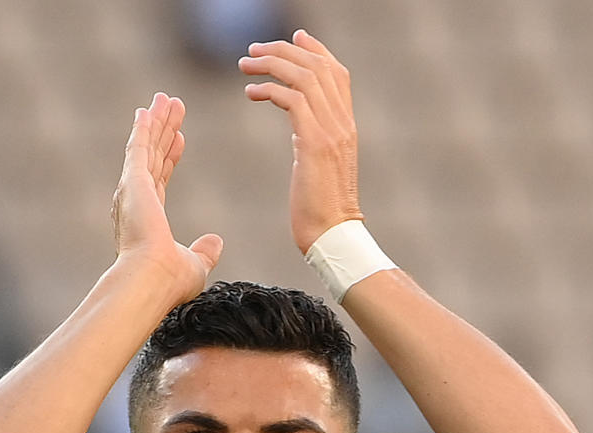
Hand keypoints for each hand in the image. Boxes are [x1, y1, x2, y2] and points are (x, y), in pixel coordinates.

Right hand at [112, 92, 222, 303]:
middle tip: (171, 107)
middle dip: (163, 131)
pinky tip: (147, 110)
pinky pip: (139, 148)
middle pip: (153, 157)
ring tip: (165, 99)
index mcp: (149, 219)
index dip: (171, 157)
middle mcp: (136, 202)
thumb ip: (203, 251)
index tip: (180, 138)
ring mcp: (132, 190)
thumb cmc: (170, 281)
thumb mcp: (195, 264)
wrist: (152, 279)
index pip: (161, 179)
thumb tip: (217, 242)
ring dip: (156, 122)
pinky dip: (143, 128)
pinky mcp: (132, 182)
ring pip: (147, 147)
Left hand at [240, 30, 363, 253]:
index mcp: (347, 125)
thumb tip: (301, 128)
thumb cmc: (321, 210)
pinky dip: (269, 89)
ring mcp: (332, 131)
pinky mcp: (315, 143)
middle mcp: (344, 122)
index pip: (337, 72)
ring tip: (245, 64)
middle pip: (318, 66)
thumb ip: (315, 139)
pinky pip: (292, 100)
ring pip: (304, 77)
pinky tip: (251, 92)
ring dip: (271, 64)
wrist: (332, 236)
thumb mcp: (321, 166)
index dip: (315, 49)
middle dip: (284, 50)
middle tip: (253, 50)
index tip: (292, 37)